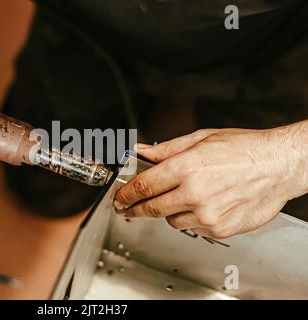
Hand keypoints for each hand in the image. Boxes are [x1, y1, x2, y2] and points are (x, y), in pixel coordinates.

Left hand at [114, 124, 307, 237]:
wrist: (279, 166)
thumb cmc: (244, 149)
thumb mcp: (201, 139)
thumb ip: (165, 149)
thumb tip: (141, 151)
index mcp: (187, 167)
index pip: (144, 186)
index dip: (126, 193)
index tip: (119, 197)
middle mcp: (195, 193)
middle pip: (150, 208)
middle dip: (134, 209)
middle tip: (127, 208)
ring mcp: (207, 214)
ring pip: (170, 220)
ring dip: (169, 211)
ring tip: (185, 196)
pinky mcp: (219, 228)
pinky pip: (192, 227)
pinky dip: (191, 218)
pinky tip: (205, 204)